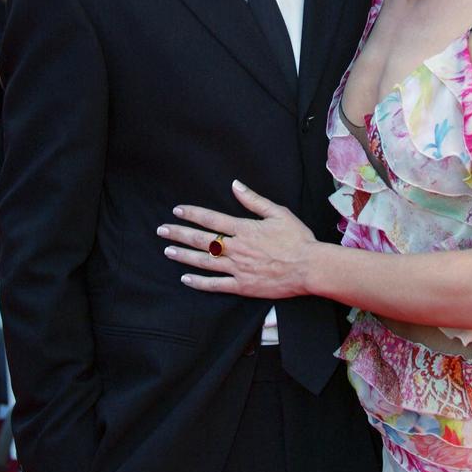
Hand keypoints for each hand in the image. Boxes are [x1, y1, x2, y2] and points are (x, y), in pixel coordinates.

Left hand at [159, 180, 315, 297]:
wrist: (309, 267)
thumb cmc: (297, 239)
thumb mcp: (278, 213)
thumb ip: (254, 200)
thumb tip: (235, 185)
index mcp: (245, 229)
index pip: (212, 219)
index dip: (192, 214)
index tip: (177, 211)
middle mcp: (237, 248)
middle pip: (202, 240)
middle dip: (179, 234)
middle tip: (162, 231)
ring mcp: (238, 268)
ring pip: (204, 261)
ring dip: (184, 256)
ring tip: (168, 251)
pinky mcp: (242, 286)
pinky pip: (216, 285)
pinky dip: (199, 282)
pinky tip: (186, 278)